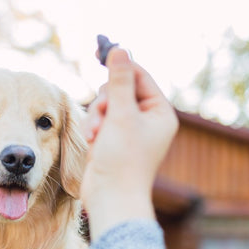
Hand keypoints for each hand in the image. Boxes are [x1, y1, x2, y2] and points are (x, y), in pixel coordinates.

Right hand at [80, 48, 177, 239]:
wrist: (110, 198)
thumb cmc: (121, 160)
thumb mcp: (120, 115)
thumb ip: (118, 82)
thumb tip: (119, 50)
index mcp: (159, 113)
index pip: (140, 77)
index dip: (121, 68)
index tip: (102, 56)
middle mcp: (146, 121)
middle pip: (119, 91)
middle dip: (104, 103)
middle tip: (100, 119)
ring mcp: (128, 132)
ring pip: (105, 107)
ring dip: (95, 118)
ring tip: (92, 136)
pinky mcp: (112, 142)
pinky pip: (99, 123)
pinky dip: (92, 129)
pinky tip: (90, 142)